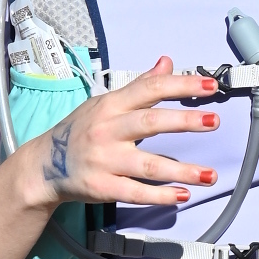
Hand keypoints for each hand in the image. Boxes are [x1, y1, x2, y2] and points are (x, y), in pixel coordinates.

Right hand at [25, 60, 222, 212]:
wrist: (44, 166)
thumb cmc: (80, 130)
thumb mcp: (106, 103)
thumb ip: (139, 86)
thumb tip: (167, 63)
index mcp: (111, 105)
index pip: (150, 89)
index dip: (182, 86)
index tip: (210, 86)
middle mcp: (108, 130)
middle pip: (150, 123)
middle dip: (184, 122)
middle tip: (215, 121)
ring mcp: (105, 160)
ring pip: (148, 165)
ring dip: (182, 171)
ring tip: (210, 175)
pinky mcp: (102, 187)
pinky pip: (135, 192)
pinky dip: (160, 195)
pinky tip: (183, 195)